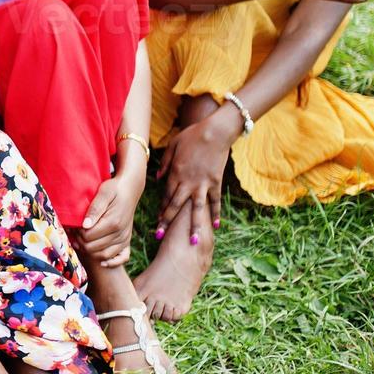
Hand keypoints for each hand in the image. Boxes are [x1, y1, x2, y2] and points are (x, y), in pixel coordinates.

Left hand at [77, 165, 142, 266]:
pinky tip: (101, 260)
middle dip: (81, 241)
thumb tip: (85, 225)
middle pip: (93, 248)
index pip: (88, 237)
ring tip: (82, 239)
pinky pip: (120, 258)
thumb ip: (95, 209)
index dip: (77, 232)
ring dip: (90, 251)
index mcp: (113, 222)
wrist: (130, 190)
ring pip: (103, 255)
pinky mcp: (127, 241)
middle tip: (75, 232)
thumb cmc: (114, 189)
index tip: (73, 225)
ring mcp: (125, 239)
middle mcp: (120, 233)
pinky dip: (110, 262)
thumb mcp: (104, 192)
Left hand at [155, 114, 233, 242]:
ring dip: (193, 225)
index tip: (156, 221)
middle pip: (176, 205)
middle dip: (167, 221)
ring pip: (196, 209)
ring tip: (192, 241)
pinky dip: (215, 213)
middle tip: (160, 236)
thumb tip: (158, 177)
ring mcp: (203, 184)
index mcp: (175, 173)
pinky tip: (215, 226)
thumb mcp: (172, 146)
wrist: (215, 132)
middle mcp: (187, 182)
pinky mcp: (216, 182)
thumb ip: (165, 163)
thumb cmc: (192, 135)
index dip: (160, 209)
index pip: (166, 195)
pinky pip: (215, 201)